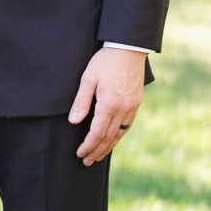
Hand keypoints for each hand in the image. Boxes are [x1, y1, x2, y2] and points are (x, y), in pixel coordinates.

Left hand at [68, 46, 144, 165]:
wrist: (128, 48)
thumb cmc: (105, 61)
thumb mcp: (88, 78)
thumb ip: (81, 101)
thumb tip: (74, 122)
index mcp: (109, 104)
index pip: (97, 132)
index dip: (88, 145)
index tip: (80, 153)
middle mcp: (123, 109)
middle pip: (109, 137)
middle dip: (97, 151)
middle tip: (87, 161)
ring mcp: (132, 106)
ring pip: (120, 133)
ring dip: (109, 146)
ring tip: (99, 156)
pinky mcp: (136, 102)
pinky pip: (128, 124)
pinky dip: (119, 135)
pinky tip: (114, 139)